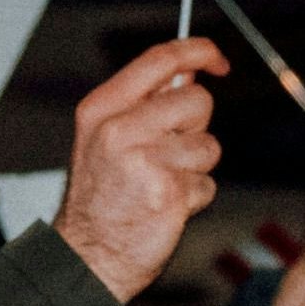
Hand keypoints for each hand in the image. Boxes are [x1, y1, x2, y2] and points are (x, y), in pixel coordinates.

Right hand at [53, 42, 225, 302]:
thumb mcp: (106, 138)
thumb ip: (145, 104)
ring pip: (208, 145)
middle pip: (197, 100)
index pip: (160, 59)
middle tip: (167, 153)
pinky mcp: (168, 192)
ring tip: (161, 183)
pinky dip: (195, 196)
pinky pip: (208, 182)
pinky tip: (165, 205)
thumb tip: (189, 72)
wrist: (87, 254)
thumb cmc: (102, 197)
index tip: (218, 60)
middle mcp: (118, 129)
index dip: (198, 51)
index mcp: (102, 108)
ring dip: (196, 167)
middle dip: (196, 126)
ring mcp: (143, 160)